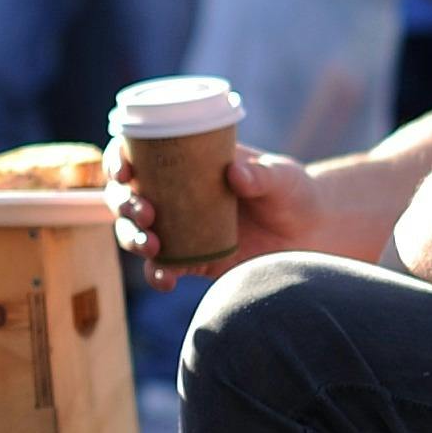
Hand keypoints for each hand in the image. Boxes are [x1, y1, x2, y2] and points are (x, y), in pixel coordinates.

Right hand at [108, 139, 329, 285]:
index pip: (139, 153)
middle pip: (126, 195)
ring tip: (152, 246)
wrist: (312, 234)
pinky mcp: (191, 260)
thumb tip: (236, 173)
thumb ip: (262, 175)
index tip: (124, 172)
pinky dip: (157, 274)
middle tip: (145, 213)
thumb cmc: (294, 192)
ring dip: (132, 238)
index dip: (119, 159)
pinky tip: (166, 279)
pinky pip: (162, 268)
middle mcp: (174, 194)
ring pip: (135, 232)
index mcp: (187, 162)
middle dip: (124, 204)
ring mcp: (179, 228)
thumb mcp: (282, 176)